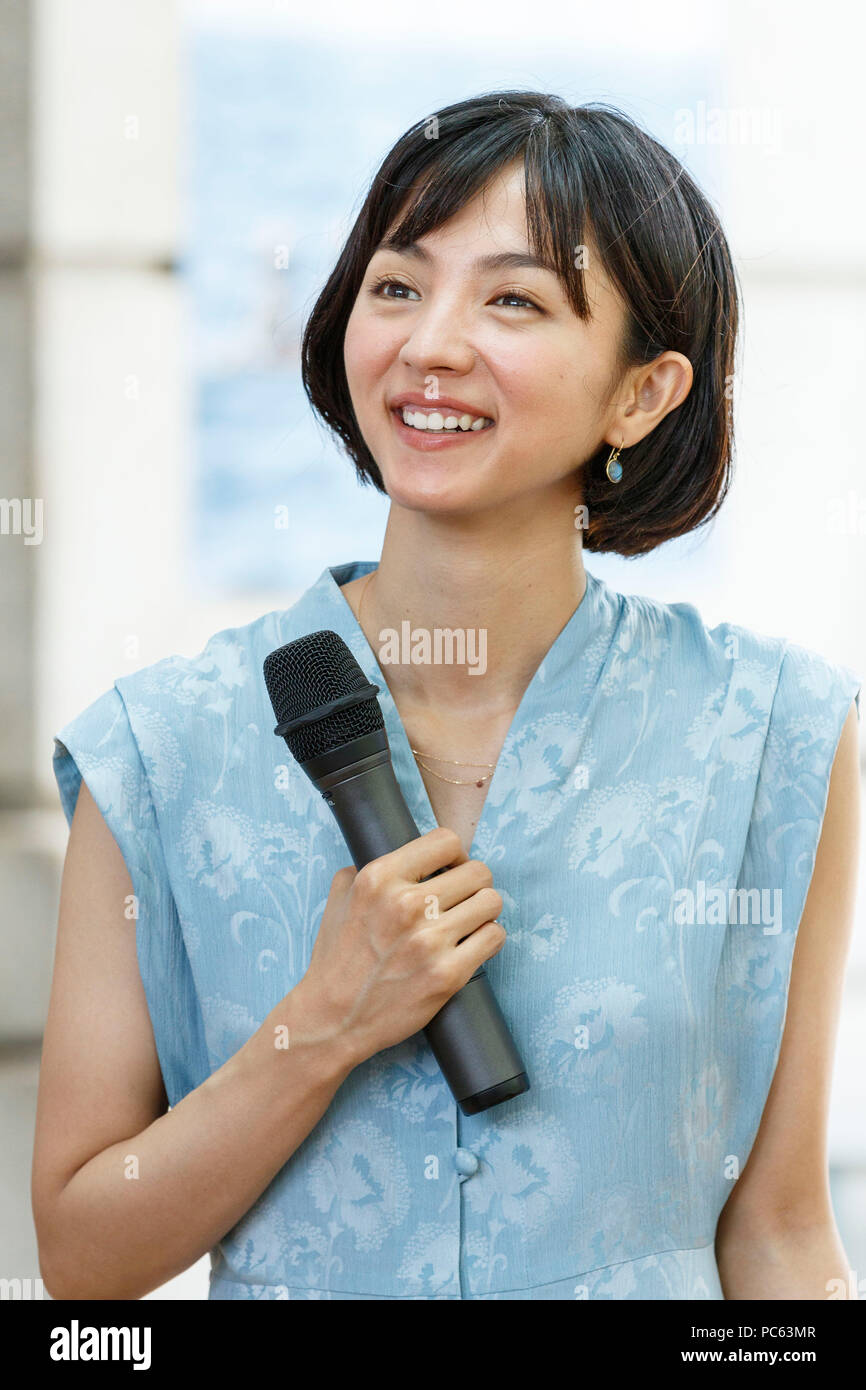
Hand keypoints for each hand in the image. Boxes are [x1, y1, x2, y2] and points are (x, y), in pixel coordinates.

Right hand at [291, 827, 505, 1064]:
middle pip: (477, 871)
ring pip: (492, 901)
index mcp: (380, 878)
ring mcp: (430, 940)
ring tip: (469, 922)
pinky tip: (473, 945)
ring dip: (484, 911)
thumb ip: (362, 869)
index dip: (455, 855)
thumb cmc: (336, 960)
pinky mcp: (448, 974)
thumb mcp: (339, 900)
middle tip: (463, 900)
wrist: (333, 1018)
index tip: (451, 870)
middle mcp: (407, 904)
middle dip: (474, 884)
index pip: (446, 841)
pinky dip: (488, 939)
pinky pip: (494, 937)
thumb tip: (396, 855)